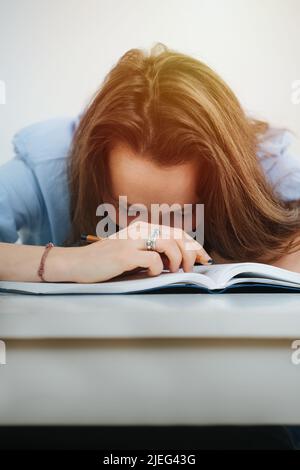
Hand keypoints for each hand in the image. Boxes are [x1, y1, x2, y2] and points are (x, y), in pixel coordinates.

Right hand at [69, 220, 211, 282]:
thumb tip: (179, 261)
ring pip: (169, 244)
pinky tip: (152, 273)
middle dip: (192, 253)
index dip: (195, 245)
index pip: (177, 232)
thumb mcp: (132, 251)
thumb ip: (152, 251)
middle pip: (178, 236)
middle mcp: (140, 230)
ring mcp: (132, 241)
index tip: (204, 258)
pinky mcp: (125, 255)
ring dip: (178, 260)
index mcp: (143, 227)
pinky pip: (153, 259)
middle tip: (192, 269)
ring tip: (175, 271)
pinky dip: (158, 269)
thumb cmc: (106, 262)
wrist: (78, 264)